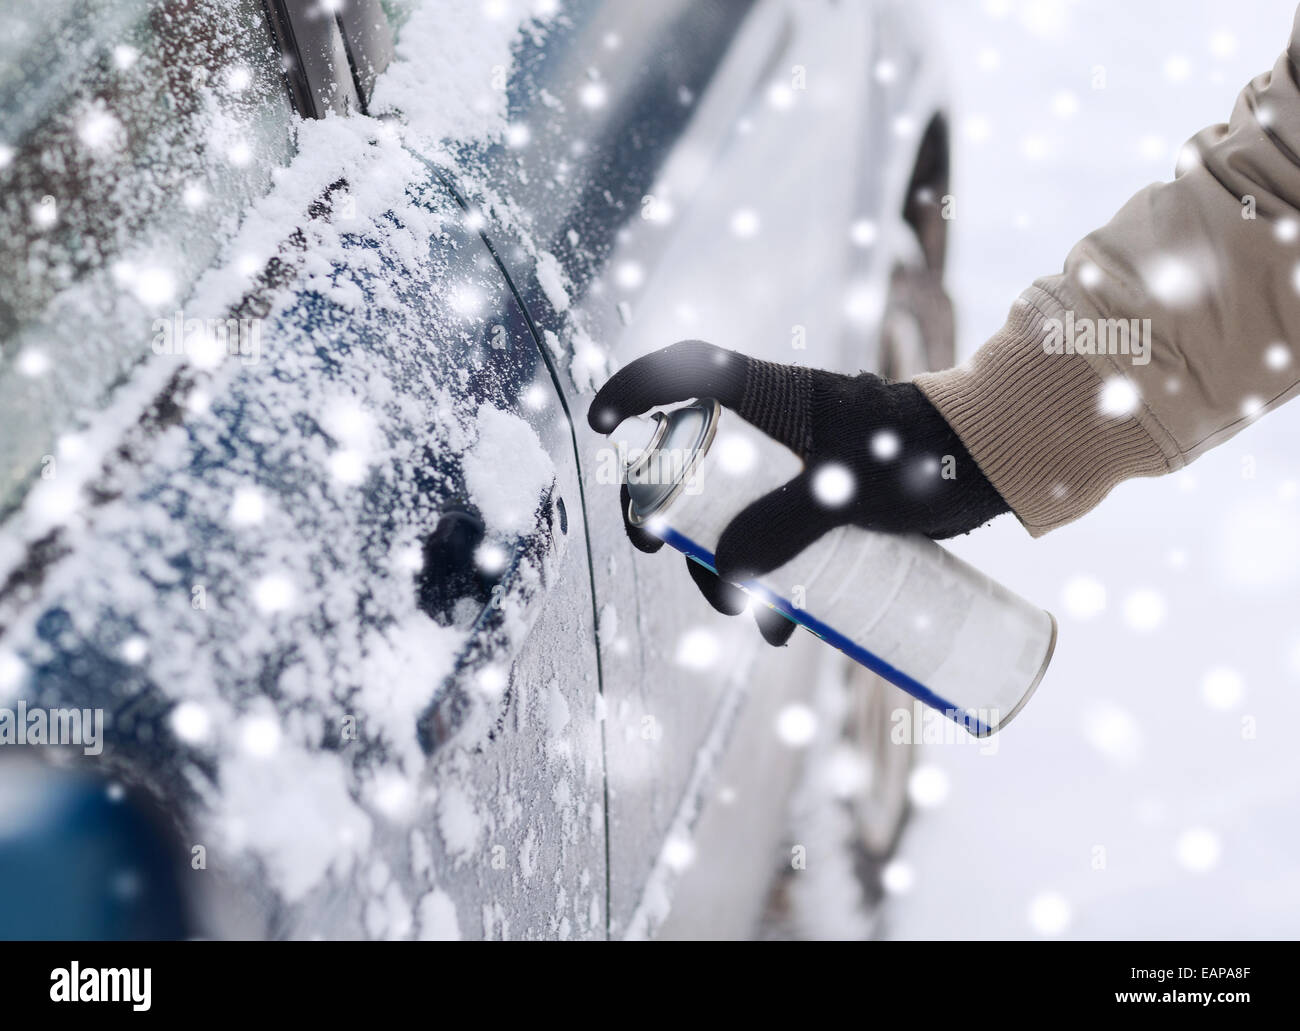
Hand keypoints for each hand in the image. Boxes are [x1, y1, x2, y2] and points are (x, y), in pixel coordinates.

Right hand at [589, 340, 1008, 644]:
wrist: (997, 464)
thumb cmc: (926, 455)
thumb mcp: (848, 490)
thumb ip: (783, 528)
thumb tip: (725, 580)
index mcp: (778, 396)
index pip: (690, 372)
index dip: (637, 389)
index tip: (601, 423)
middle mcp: (782, 425)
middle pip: (702, 464)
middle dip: (676, 517)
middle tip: (664, 555)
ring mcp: (805, 463)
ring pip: (741, 511)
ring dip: (731, 565)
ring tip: (749, 617)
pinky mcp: (831, 497)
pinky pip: (784, 536)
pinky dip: (778, 579)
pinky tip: (787, 625)